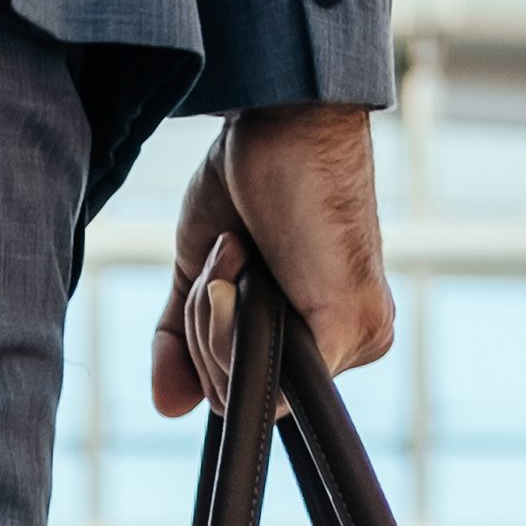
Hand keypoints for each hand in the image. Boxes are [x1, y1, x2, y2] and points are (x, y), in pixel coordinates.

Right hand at [147, 106, 394, 415]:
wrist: (284, 119)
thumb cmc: (251, 180)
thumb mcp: (200, 273)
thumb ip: (184, 339)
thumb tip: (168, 406)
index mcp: (320, 328)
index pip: (239, 386)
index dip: (204, 342)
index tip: (218, 270)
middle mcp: (349, 341)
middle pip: (233, 394)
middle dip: (204, 326)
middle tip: (228, 253)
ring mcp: (358, 337)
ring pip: (242, 391)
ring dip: (212, 317)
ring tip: (239, 249)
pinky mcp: (351, 328)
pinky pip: (263, 385)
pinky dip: (227, 332)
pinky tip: (240, 270)